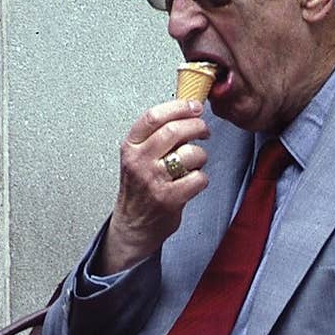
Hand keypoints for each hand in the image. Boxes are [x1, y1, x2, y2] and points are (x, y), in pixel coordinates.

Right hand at [101, 100, 209, 272]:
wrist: (133, 226)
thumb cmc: (139, 190)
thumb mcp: (137, 158)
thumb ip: (156, 137)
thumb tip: (186, 114)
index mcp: (131, 147)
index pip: (154, 116)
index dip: (179, 107)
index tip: (194, 107)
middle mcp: (139, 161)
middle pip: (175, 130)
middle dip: (197, 127)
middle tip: (204, 131)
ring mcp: (154, 180)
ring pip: (190, 154)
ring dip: (200, 156)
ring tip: (195, 162)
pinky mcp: (169, 199)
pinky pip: (198, 178)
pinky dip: (201, 179)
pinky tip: (192, 182)